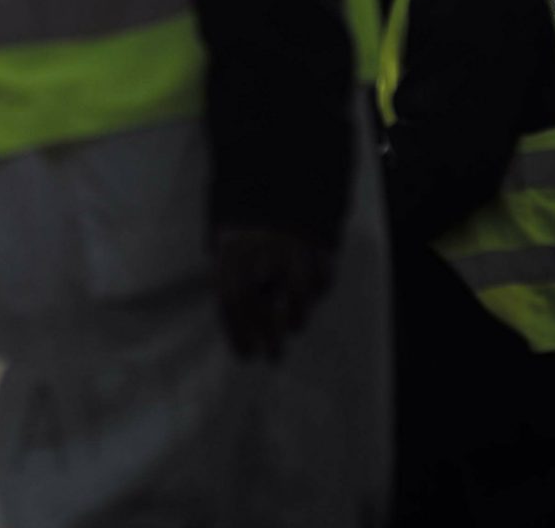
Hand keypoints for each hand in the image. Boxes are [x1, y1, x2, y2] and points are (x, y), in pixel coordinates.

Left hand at [211, 225, 330, 361]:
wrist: (271, 194)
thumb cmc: (247, 244)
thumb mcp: (230, 260)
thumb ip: (235, 296)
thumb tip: (246, 346)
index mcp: (231, 253)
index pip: (232, 299)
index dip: (238, 331)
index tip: (247, 355)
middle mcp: (259, 249)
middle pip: (262, 298)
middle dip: (269, 335)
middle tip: (274, 359)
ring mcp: (290, 245)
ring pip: (297, 290)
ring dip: (296, 316)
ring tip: (294, 327)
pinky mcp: (317, 243)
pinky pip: (323, 277)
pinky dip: (319, 291)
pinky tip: (312, 296)